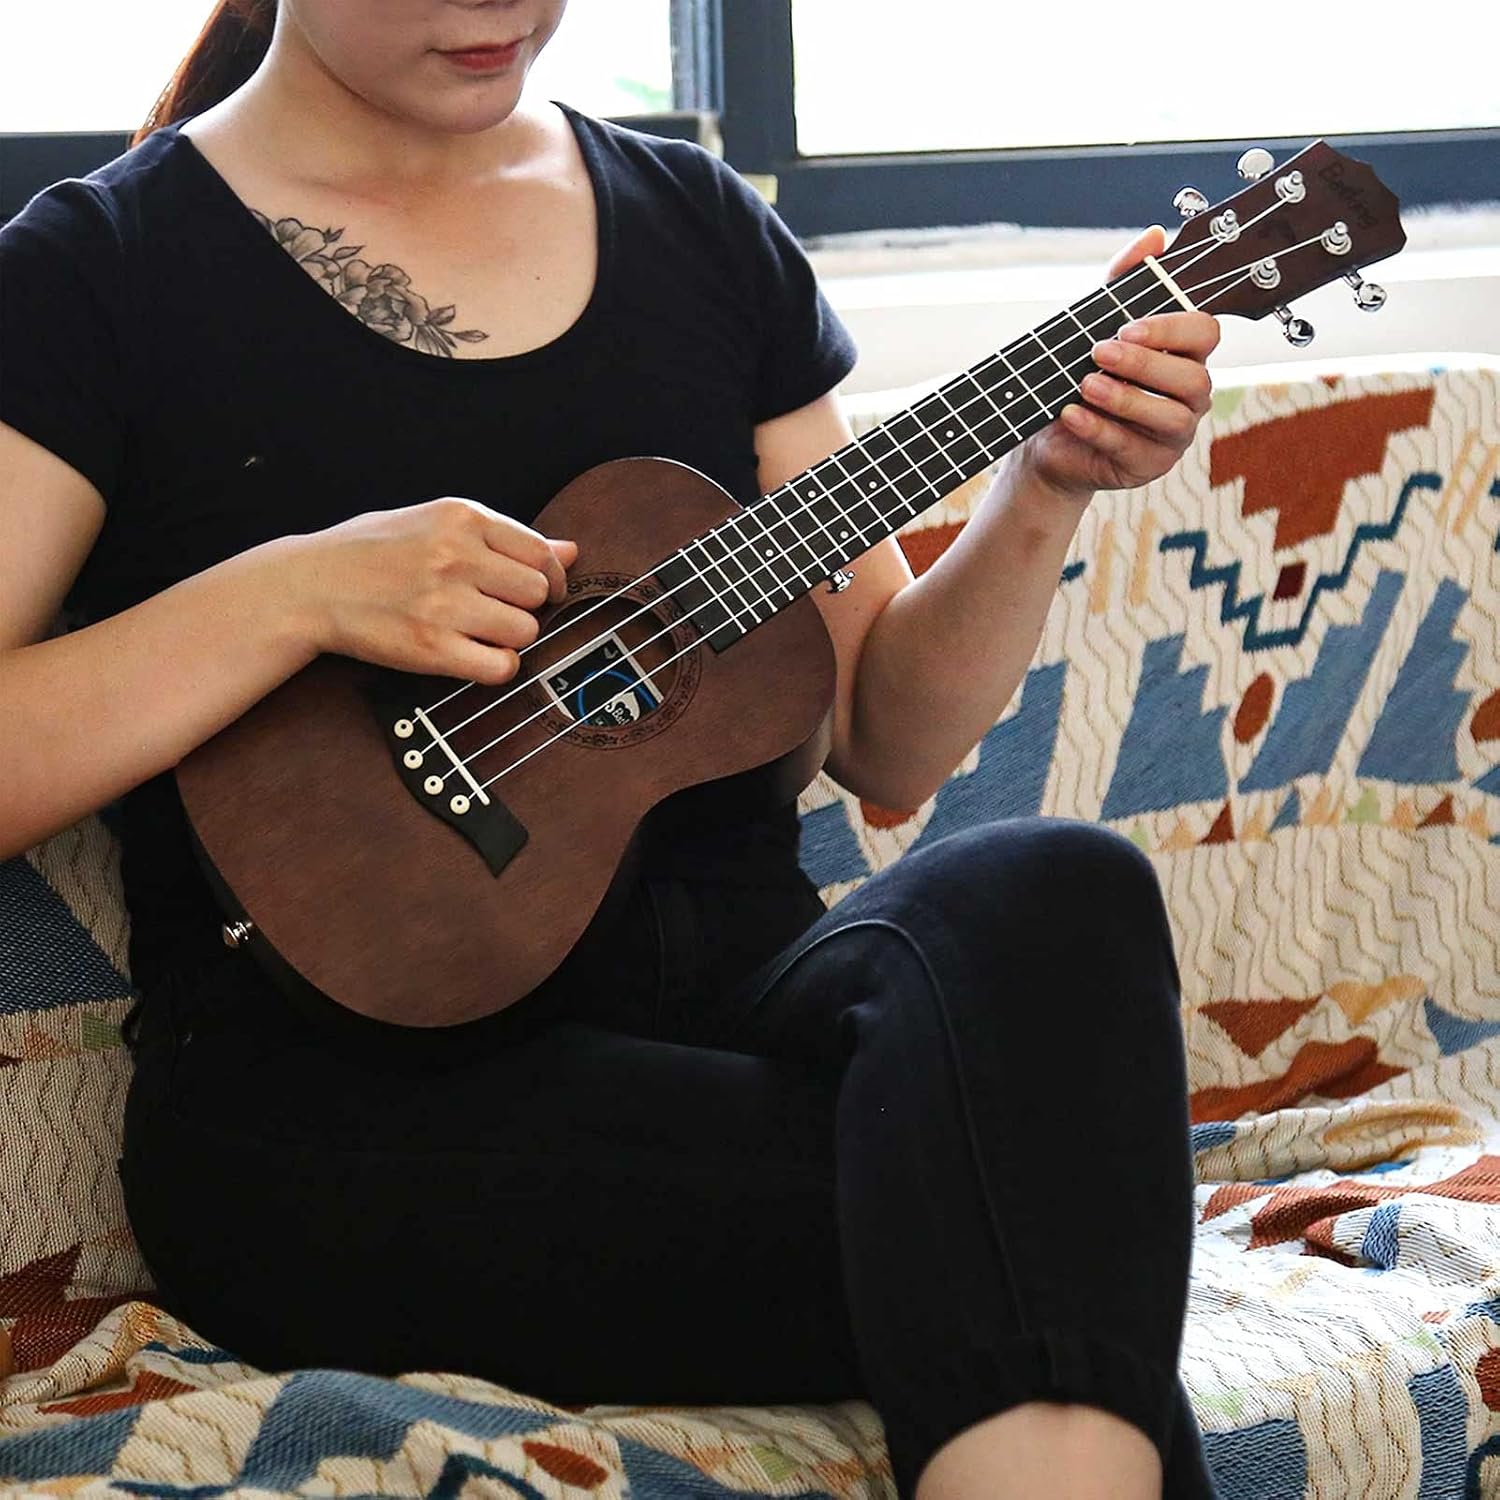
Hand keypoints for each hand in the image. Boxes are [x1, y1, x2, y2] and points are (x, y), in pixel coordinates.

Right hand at [285, 496, 577, 683]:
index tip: (538, 592)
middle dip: (525, 608)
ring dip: (509, 638)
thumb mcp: (434, 523)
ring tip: (476, 631)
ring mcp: (444, 603)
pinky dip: (495, 667)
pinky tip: (471, 655)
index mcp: (461, 518)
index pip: (541, 552)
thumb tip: (570, 550)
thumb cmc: (372, 552)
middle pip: (537, 594)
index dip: (550, 578)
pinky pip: (500, 667)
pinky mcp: (432, 647)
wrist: (308, 586)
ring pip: (524, 631)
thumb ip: (504, 537)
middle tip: (495, 612)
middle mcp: (455, 556)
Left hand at [1017, 224, 1220, 504]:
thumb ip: (1123, 282)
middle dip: (1146, 364)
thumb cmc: (1079, 374)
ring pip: (1170, 418)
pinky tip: (1071, 414)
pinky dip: (1098, 429)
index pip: (1205, 334)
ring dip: (1125, 399)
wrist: (1049, 436)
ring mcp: (1173, 435)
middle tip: (1099, 352)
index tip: (1128, 325)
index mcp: (1185, 356)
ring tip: (1085, 385)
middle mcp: (1189, 396)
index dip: (1172, 329)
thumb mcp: (1093, 323)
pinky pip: (1131, 449)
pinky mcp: (1149, 466)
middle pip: (1194, 379)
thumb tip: (1154, 236)